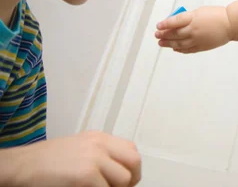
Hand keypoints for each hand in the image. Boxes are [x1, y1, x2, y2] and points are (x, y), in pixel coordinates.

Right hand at [0, 130, 140, 186]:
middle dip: (130, 180)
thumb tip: (118, 171)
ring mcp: (94, 159)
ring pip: (124, 180)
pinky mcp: (86, 175)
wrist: (22, 166)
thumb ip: (100, 154)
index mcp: (99, 138)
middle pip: (134, 163)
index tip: (126, 181)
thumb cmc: (45, 162)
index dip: (132, 169)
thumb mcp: (79, 149)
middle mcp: (100, 144)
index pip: (131, 150)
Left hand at [155, 6, 231, 52]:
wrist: (231, 24)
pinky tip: (175, 48)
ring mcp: (196, 39)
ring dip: (168, 44)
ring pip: (178, 43)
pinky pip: (187, 49)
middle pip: (174, 34)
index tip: (158, 26)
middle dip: (163, 35)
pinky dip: (180, 49)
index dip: (165, 24)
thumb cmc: (217, 15)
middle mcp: (192, 30)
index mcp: (192, 18)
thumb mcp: (200, 12)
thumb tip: (176, 23)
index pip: (174, 22)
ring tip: (161, 43)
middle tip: (157, 35)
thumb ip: (188, 18)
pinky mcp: (201, 46)